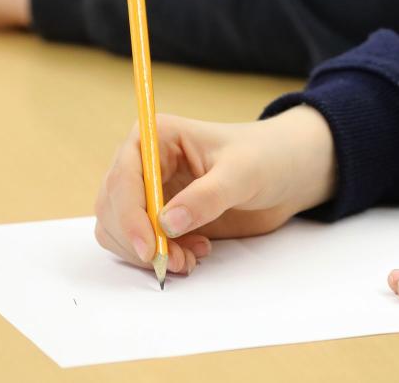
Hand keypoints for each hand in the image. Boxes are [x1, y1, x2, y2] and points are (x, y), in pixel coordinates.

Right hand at [94, 107, 335, 274]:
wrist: (286, 174)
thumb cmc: (265, 158)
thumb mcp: (242, 173)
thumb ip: (206, 197)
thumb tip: (166, 224)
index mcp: (156, 137)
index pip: (123, 177)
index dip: (129, 215)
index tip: (149, 248)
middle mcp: (143, 163)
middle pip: (112, 207)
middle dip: (139, 240)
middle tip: (175, 261)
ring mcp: (149, 191)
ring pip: (119, 230)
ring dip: (148, 253)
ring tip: (190, 258)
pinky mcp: (159, 217)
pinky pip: (140, 243)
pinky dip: (160, 256)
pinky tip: (194, 252)